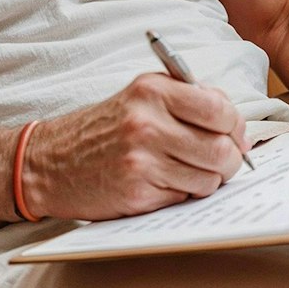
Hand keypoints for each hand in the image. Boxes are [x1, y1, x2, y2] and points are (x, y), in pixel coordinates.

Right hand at [23, 74, 248, 220]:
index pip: (220, 108)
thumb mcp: (141, 97)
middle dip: (228, 160)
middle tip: (218, 161)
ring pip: (210, 178)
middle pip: (222, 148)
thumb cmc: (105, 129)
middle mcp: (147, 121)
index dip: (234, 126)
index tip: (231, 134)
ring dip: (206, 180)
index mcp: (152, 89)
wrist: (51, 161)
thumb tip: (237, 130)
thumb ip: (188, 102)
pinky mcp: (137, 191)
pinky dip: (182, 194)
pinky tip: (162, 183)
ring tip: (184, 171)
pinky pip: (186, 197)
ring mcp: (142, 158)